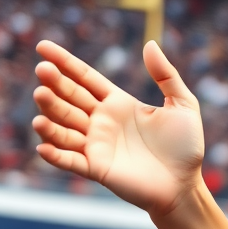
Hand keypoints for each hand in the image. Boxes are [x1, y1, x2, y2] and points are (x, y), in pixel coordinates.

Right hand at [32, 39, 204, 218]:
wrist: (186, 184)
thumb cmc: (185, 146)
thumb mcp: (183, 104)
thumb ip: (166, 75)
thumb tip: (150, 43)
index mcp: (118, 103)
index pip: (84, 78)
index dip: (65, 62)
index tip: (43, 46)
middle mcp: (101, 122)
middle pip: (70, 98)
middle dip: (54, 84)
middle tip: (43, 70)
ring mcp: (96, 145)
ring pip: (64, 127)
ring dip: (50, 115)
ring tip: (41, 99)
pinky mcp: (96, 169)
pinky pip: (70, 161)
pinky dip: (55, 154)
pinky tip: (43, 145)